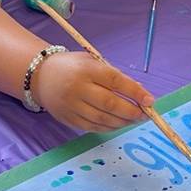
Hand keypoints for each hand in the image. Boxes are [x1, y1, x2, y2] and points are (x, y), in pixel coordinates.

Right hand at [33, 51, 151, 134]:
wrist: (40, 76)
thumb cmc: (73, 67)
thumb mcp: (92, 62)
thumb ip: (114, 76)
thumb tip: (139, 93)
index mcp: (86, 69)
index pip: (115, 81)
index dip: (134, 92)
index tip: (149, 100)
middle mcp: (77, 88)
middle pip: (110, 104)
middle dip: (131, 111)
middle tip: (144, 114)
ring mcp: (71, 106)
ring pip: (102, 119)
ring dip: (122, 122)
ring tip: (133, 119)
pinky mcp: (67, 119)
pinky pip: (92, 127)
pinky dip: (109, 127)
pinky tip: (118, 123)